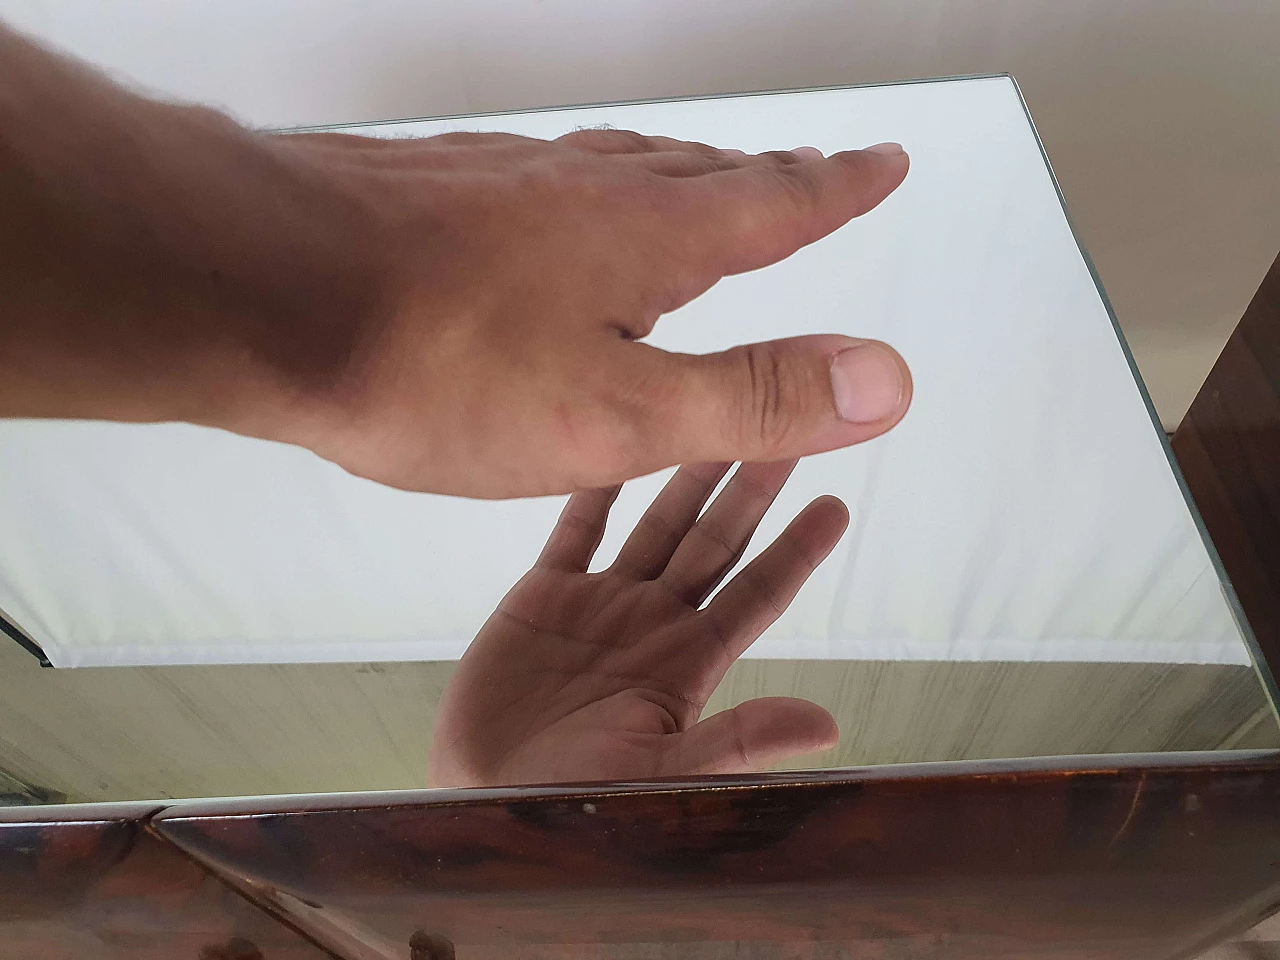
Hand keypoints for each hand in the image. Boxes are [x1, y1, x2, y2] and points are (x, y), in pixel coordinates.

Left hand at [284, 130, 913, 496]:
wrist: (264, 290)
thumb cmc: (434, 362)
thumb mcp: (616, 413)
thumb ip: (750, 398)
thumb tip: (885, 378)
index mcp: (649, 238)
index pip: (775, 202)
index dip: (839, 186)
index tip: (883, 160)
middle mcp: (587, 189)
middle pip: (703, 173)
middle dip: (768, 176)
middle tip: (807, 170)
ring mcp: (509, 181)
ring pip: (620, 168)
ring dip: (678, 177)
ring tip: (703, 187)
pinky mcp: (441, 192)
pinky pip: (542, 180)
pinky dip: (583, 191)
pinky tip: (557, 213)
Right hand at [428, 459, 847, 786]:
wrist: (479, 800)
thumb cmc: (572, 804)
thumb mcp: (662, 772)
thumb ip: (738, 739)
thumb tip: (828, 725)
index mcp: (688, 664)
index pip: (756, 595)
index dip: (796, 550)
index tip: (835, 505)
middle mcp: (653, 624)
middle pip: (714, 543)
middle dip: (749, 489)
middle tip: (786, 430)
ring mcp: (600, 606)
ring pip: (656, 524)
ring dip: (686, 475)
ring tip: (715, 417)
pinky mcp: (543, 596)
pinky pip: (577, 529)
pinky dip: (597, 487)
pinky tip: (620, 443)